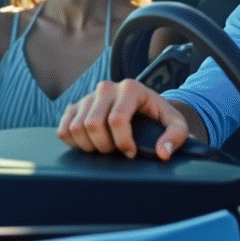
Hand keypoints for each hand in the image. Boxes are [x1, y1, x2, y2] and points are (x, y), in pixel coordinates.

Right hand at [58, 78, 187, 160]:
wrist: (144, 108)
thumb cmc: (160, 117)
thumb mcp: (176, 124)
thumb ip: (175, 136)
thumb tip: (162, 153)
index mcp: (130, 88)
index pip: (117, 120)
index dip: (123, 142)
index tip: (131, 152)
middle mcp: (106, 88)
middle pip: (93, 124)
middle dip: (105, 146)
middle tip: (116, 151)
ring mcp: (88, 97)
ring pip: (76, 127)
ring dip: (90, 146)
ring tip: (106, 148)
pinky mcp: (75, 107)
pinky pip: (63, 129)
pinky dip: (74, 142)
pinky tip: (90, 144)